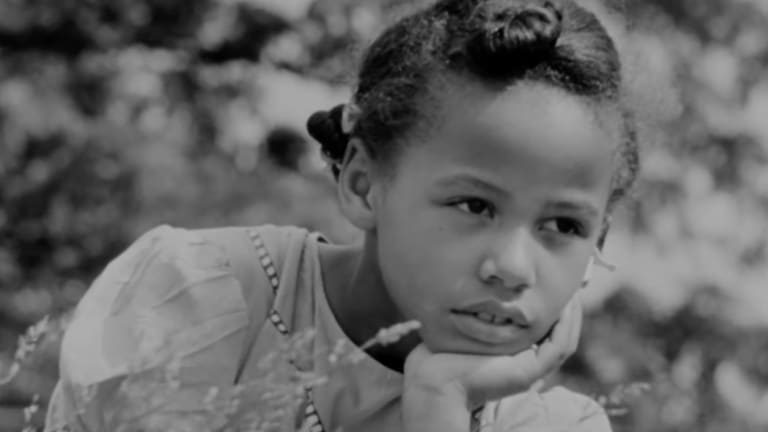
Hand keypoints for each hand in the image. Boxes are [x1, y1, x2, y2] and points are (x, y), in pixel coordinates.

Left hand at [404, 293, 582, 407]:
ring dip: (571, 317)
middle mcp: (526, 364)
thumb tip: (483, 285)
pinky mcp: (528, 373)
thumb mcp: (469, 327)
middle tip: (572, 287)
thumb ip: (482, 312)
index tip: (557, 287)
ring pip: (564, 342)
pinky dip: (564, 328)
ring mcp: (530, 371)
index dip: (557, 311)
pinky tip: (564, 308)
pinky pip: (557, 348)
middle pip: (561, 337)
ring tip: (572, 293)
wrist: (435, 379)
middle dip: (569, 311)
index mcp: (515, 356)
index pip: (548, 333)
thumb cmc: (444, 354)